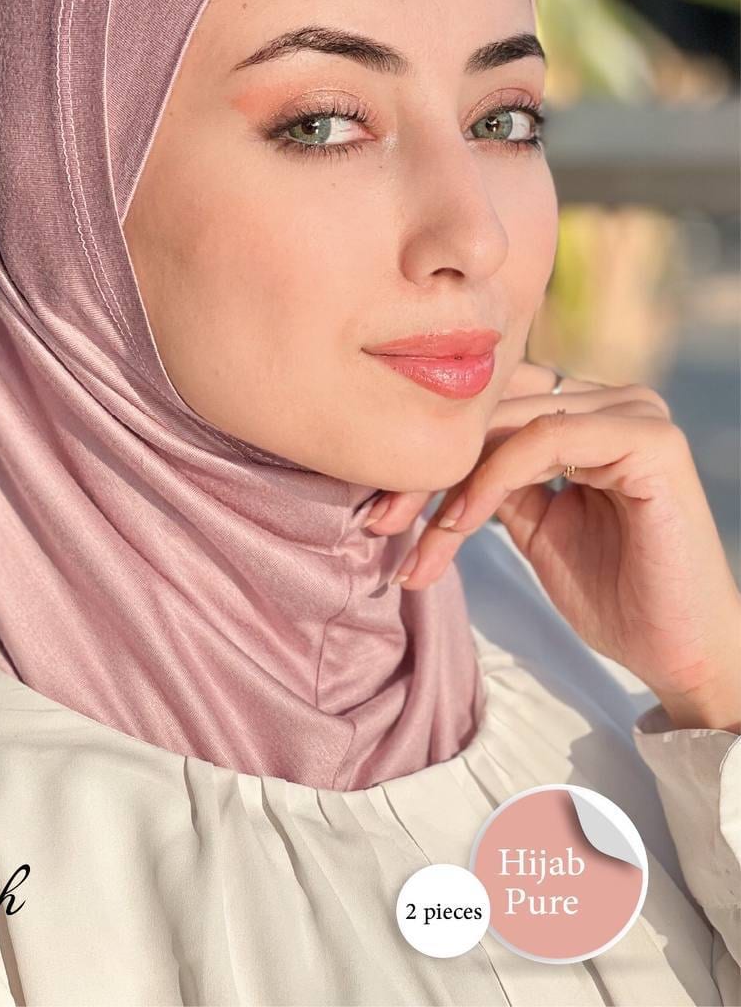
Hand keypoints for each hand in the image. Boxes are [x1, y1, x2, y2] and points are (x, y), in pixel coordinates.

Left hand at [365, 361, 740, 731]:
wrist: (676, 652)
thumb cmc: (612, 593)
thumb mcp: (532, 524)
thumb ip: (492, 480)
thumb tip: (421, 458)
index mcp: (587, 413)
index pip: (491, 406)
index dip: (428, 449)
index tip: (377, 509)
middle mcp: (613, 400)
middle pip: (492, 412)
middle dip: (423, 471)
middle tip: (378, 523)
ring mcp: (635, 412)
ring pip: (508, 424)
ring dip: (449, 484)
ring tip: (414, 542)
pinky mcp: (650, 438)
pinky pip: (546, 439)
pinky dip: (491, 479)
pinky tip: (458, 523)